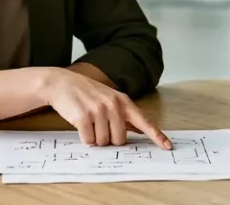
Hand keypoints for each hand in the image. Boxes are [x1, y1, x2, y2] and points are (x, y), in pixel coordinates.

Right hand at [42, 69, 172, 148]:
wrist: (62, 83)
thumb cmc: (87, 93)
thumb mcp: (110, 98)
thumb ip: (125, 115)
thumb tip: (141, 130)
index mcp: (123, 102)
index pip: (144, 121)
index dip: (157, 136)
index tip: (168, 146)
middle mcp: (113, 105)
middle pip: (120, 139)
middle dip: (109, 139)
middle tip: (99, 126)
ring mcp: (99, 110)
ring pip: (104, 142)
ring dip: (95, 139)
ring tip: (89, 123)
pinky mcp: (84, 117)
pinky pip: (89, 141)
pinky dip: (85, 138)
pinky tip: (81, 126)